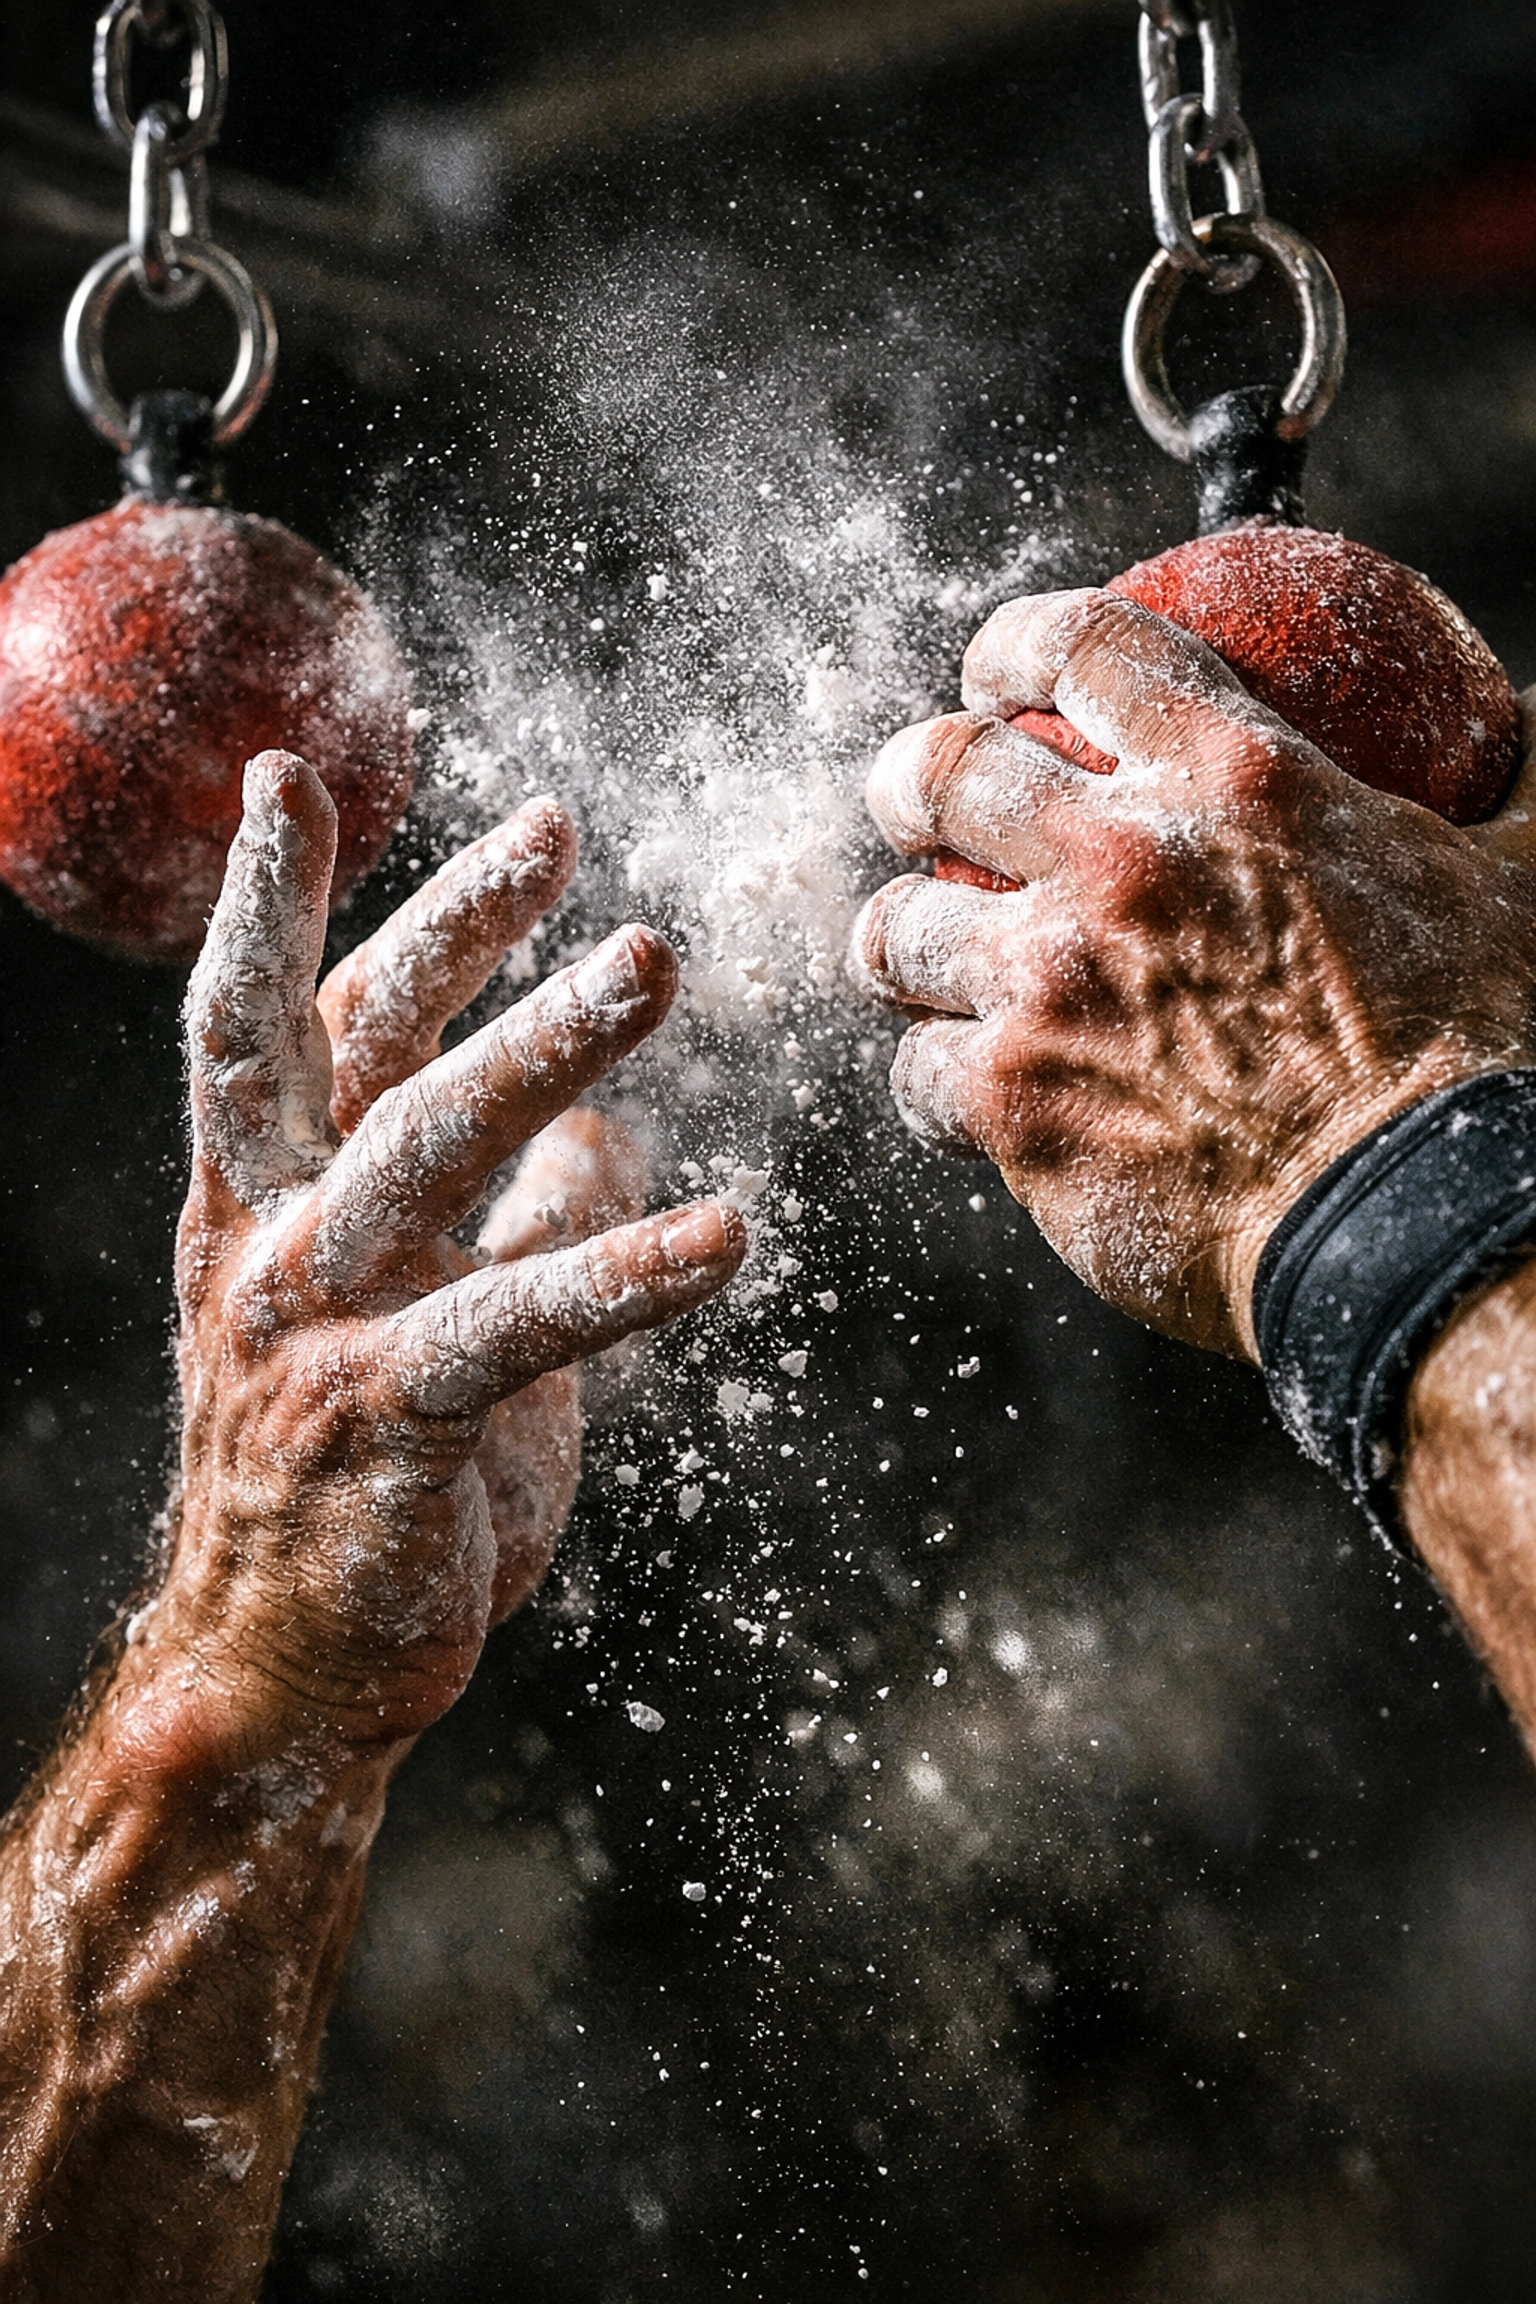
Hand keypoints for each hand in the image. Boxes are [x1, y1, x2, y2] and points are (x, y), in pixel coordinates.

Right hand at [122, 750, 744, 1769]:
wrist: (278, 1679)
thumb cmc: (356, 1490)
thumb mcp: (428, 1323)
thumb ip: (502, 1216)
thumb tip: (600, 1134)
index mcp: (263, 1201)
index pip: (274, 1014)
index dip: (285, 893)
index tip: (297, 774)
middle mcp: (271, 1241)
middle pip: (351, 1043)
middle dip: (447, 925)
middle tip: (555, 829)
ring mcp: (322, 1328)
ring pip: (430, 1147)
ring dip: (547, 1046)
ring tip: (654, 962)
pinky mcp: (390, 1421)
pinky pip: (519, 1323)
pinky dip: (624, 1270)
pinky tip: (728, 1237)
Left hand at [854, 588, 1535, 1356]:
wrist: (1416, 1224)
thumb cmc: (1477, 1058)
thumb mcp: (1519, 882)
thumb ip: (1510, 789)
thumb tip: (1530, 730)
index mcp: (1235, 781)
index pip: (1081, 648)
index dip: (1013, 648)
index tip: (996, 676)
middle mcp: (1118, 864)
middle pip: (940, 771)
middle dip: (908, 781)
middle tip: (915, 810)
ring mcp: (1048, 983)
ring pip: (896, 931)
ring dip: (901, 943)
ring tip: (919, 963)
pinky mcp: (1009, 1102)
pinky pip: (915, 1078)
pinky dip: (936, 1086)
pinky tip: (970, 1100)